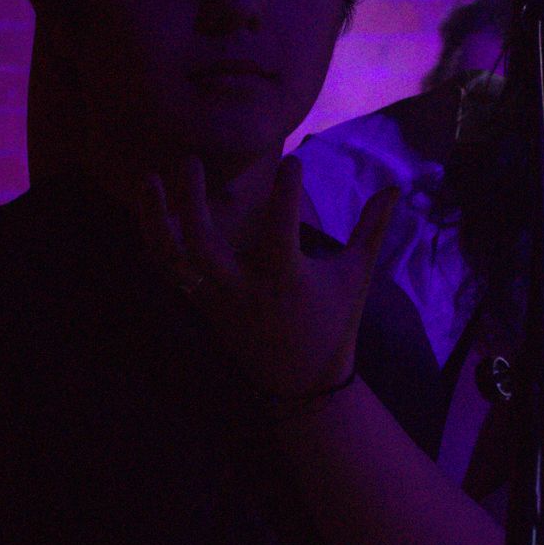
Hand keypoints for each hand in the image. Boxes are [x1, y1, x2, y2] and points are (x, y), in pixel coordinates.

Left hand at [137, 156, 397, 398]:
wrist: (303, 383)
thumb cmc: (333, 324)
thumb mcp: (356, 276)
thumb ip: (371, 230)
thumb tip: (394, 187)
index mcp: (284, 280)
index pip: (281, 231)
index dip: (287, 194)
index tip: (292, 162)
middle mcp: (243, 288)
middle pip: (202, 244)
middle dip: (190, 201)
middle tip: (191, 161)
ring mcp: (216, 298)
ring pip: (172, 259)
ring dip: (155, 219)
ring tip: (148, 179)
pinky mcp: (201, 305)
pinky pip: (169, 270)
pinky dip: (156, 239)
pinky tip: (151, 207)